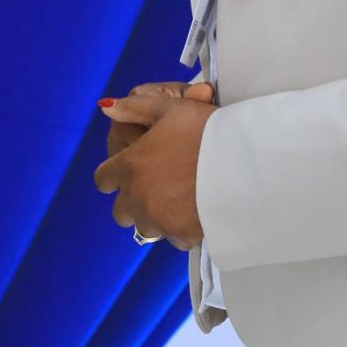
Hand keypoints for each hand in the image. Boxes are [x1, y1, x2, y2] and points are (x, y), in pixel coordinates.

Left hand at [93, 91, 215, 248]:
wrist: (243, 161)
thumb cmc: (205, 130)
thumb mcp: (168, 109)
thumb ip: (133, 108)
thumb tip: (106, 108)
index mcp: (129, 166)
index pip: (103, 179)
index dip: (113, 174)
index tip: (126, 171)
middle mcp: (137, 196)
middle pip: (120, 211)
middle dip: (131, 201)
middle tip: (154, 187)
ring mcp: (158, 219)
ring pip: (144, 228)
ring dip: (154, 217)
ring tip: (176, 200)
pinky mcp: (180, 234)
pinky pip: (172, 238)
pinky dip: (179, 228)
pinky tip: (194, 211)